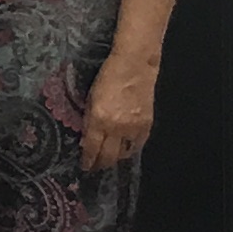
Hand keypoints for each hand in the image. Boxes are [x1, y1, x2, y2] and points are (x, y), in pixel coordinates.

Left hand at [80, 52, 157, 170]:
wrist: (135, 64)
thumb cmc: (108, 76)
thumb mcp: (90, 98)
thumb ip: (89, 121)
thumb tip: (86, 141)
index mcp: (100, 119)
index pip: (92, 149)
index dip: (88, 161)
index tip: (85, 167)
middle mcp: (117, 128)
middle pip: (108, 157)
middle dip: (100, 164)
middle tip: (96, 167)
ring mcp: (134, 128)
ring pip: (124, 154)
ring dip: (115, 158)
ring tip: (109, 158)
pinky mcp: (147, 125)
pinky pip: (137, 145)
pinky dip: (130, 149)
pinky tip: (124, 148)